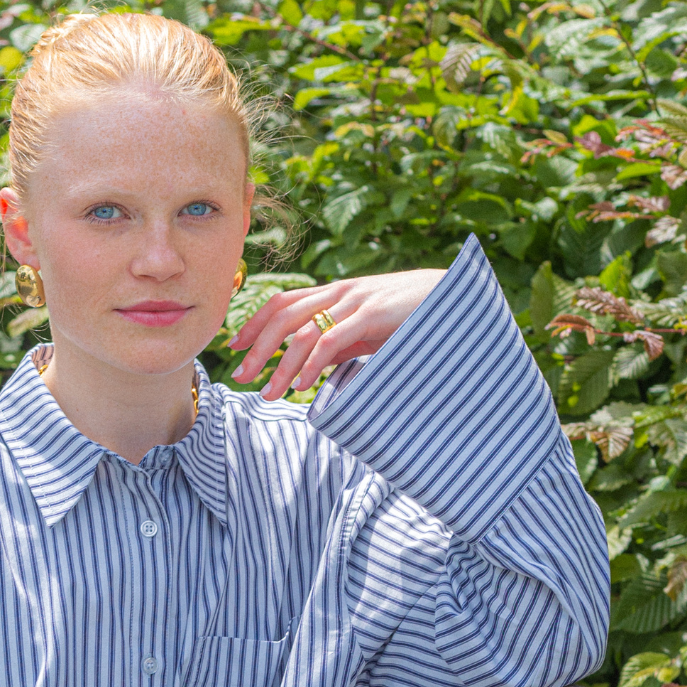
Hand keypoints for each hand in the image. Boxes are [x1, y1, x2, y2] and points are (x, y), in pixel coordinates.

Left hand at [230, 269, 445, 401]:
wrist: (451, 297)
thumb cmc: (407, 316)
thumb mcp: (365, 330)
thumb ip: (337, 342)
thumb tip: (309, 366)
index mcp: (334, 293)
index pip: (282, 302)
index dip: (254, 322)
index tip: (234, 347)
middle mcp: (338, 292)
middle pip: (282, 316)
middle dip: (256, 348)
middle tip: (240, 377)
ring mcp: (354, 302)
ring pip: (302, 332)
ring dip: (281, 365)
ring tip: (269, 393)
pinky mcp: (371, 316)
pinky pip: (331, 340)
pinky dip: (312, 365)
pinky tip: (303, 385)